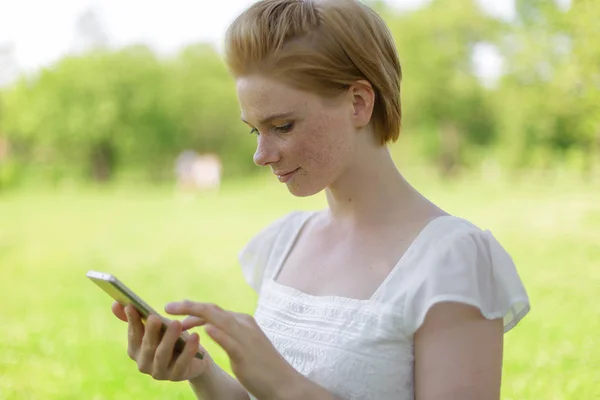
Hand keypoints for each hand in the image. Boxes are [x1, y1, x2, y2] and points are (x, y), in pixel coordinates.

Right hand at [111, 302, 211, 381]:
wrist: (193, 358)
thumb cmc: (171, 338)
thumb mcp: (157, 326)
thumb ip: (137, 317)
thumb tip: (115, 304)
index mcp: (135, 350)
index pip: (133, 335)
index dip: (132, 321)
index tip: (132, 305)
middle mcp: (144, 364)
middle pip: (147, 346)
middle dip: (150, 331)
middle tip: (155, 317)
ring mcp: (159, 372)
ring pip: (162, 354)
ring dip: (169, 338)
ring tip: (177, 323)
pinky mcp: (176, 376)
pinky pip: (182, 362)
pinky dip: (188, 349)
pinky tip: (194, 336)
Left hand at [165, 301, 300, 399]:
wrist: (283, 383)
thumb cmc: (262, 366)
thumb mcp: (243, 344)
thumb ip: (228, 333)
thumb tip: (208, 326)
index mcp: (242, 321)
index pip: (213, 310)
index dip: (192, 309)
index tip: (174, 311)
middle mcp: (243, 324)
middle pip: (212, 310)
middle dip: (188, 306)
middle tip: (167, 307)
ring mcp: (245, 338)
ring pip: (218, 319)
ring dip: (195, 315)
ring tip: (175, 315)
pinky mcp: (245, 354)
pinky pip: (230, 341)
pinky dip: (217, 333)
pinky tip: (204, 329)